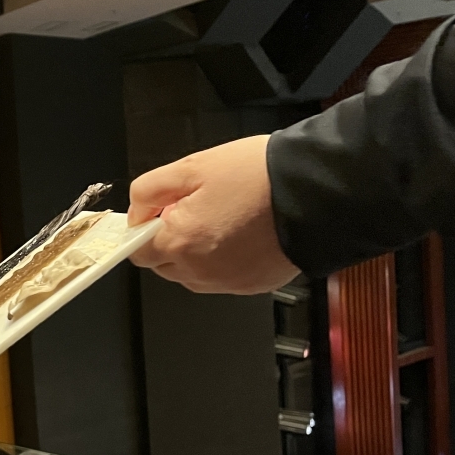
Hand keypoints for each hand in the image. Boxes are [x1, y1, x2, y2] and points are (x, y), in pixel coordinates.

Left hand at [128, 135, 299, 294]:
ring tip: (224, 216)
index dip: (144, 229)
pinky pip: (222, 277)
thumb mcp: (192, 167)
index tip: (155, 213)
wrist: (318, 191)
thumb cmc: (259, 176)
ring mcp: (228, 283)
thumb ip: (150, 191)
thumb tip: (136, 212)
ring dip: (196, 251)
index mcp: (181, 243)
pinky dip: (224, 259)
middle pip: (165, 264)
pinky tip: (242, 232)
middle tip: (196, 207)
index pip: (138, 252)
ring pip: (193, 273)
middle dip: (171, 239)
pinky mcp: (252, 286)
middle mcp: (201, 272)